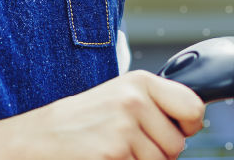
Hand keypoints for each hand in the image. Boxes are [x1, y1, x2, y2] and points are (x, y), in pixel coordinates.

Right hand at [16, 70, 205, 159]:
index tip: (175, 129)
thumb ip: (155, 104)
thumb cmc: (82, 121)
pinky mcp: (114, 153)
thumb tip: (193, 122)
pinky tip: (105, 157)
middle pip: (177, 145)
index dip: (188, 126)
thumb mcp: (120, 97)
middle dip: (159, 153)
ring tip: (114, 150)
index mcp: (141, 82)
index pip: (193, 108)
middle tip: (128, 144)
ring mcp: (124, 128)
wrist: (39, 137)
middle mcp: (134, 101)